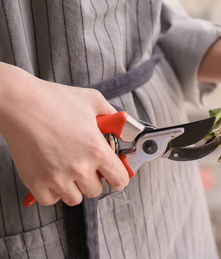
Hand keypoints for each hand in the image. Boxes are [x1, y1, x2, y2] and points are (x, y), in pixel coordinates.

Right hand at [0, 66, 128, 205]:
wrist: (20, 103)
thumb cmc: (54, 99)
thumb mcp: (93, 100)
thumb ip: (111, 116)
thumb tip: (120, 126)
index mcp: (97, 149)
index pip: (119, 179)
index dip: (119, 178)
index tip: (115, 175)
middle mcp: (79, 167)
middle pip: (95, 191)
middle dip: (94, 179)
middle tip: (87, 166)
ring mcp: (56, 177)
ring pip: (74, 199)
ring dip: (74, 188)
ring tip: (69, 171)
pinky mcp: (35, 182)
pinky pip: (50, 200)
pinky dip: (52, 192)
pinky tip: (53, 176)